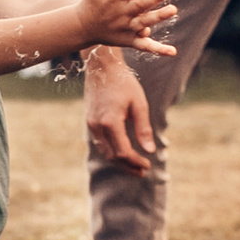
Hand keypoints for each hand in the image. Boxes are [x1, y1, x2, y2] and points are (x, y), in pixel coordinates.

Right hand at [82, 48, 157, 174]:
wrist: (102, 67)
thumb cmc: (124, 82)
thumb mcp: (139, 104)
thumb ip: (143, 128)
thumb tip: (150, 150)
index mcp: (110, 122)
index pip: (123, 152)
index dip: (136, 161)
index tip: (148, 164)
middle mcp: (97, 126)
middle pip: (112, 156)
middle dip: (128, 166)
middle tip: (143, 171)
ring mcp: (91, 125)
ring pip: (105, 152)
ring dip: (119, 161)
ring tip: (134, 166)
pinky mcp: (89, 122)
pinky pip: (100, 143)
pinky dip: (112, 152)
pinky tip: (123, 153)